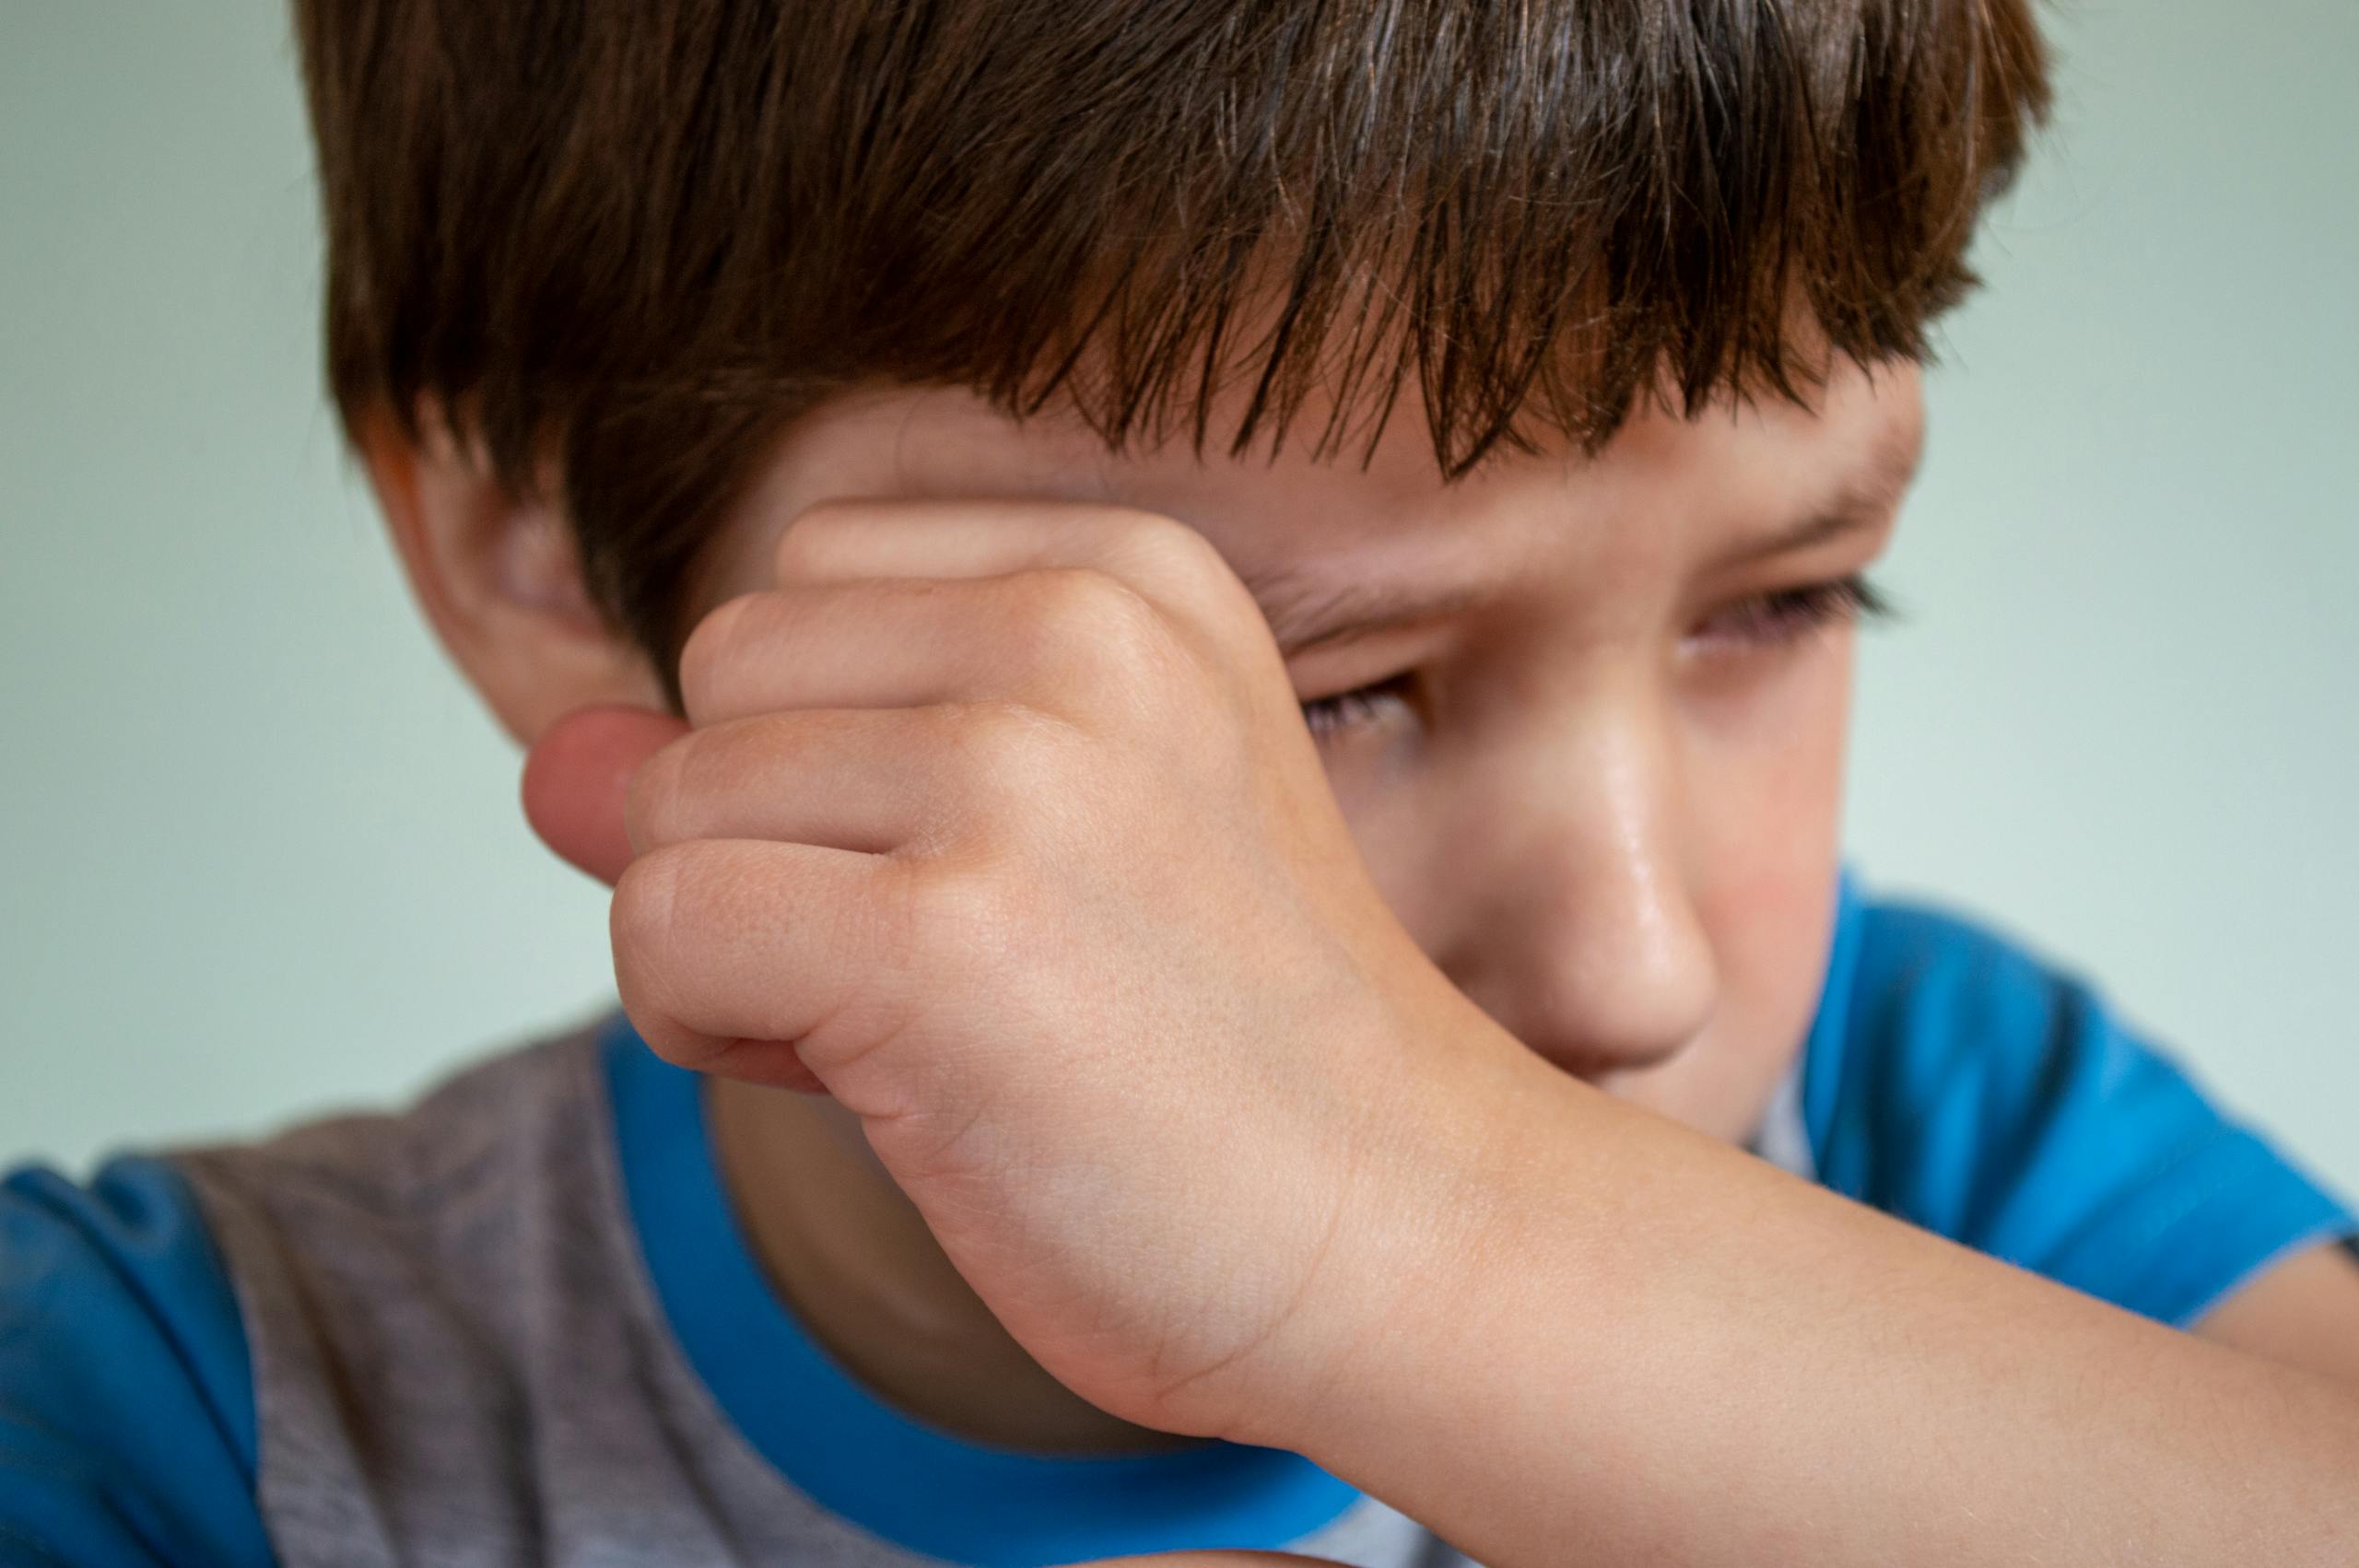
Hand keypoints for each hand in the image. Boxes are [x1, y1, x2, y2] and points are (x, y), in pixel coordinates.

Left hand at [522, 499, 1497, 1445]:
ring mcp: (1019, 775)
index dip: (831, 744)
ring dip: (742, 939)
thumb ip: (787, 765)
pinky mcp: (949, 938)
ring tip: (937, 1023)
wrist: (1406, 1224)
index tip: (984, 864)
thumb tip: (549, 759)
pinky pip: (662, 929)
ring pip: (669, 806)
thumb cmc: (1223, 1041)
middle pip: (722, 673)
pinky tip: (884, 1078)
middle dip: (775, 832)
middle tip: (959, 958)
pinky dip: (715, 1027)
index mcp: (1125, 570)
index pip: (804, 576)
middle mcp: (1078, 632)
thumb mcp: (1027, 834)